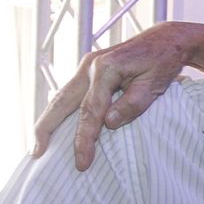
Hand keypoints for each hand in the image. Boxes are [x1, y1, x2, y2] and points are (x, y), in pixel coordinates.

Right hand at [32, 22, 200, 169]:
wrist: (166, 40)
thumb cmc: (163, 61)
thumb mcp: (155, 84)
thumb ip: (132, 104)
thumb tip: (108, 124)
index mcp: (106, 68)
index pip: (90, 110)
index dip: (84, 138)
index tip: (82, 162)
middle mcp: (90, 66)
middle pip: (61, 101)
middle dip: (47, 128)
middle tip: (37, 153)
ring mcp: (87, 67)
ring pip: (61, 97)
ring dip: (48, 120)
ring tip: (38, 144)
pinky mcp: (89, 71)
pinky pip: (70, 94)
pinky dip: (59, 111)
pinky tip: (54, 127)